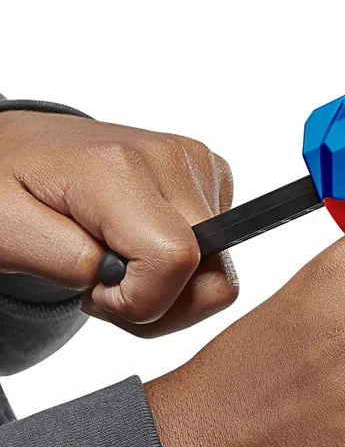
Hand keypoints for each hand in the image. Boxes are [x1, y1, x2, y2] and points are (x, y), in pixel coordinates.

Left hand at [0, 111, 237, 334]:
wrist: (25, 145)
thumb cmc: (7, 185)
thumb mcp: (7, 233)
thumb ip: (67, 261)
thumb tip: (126, 277)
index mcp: (119, 168)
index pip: (174, 259)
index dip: (140, 300)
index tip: (95, 292)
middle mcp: (171, 158)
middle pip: (212, 271)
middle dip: (159, 301)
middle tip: (104, 286)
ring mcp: (196, 163)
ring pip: (221, 266)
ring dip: (170, 285)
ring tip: (117, 262)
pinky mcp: (210, 173)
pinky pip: (220, 246)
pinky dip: (182, 261)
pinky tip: (139, 243)